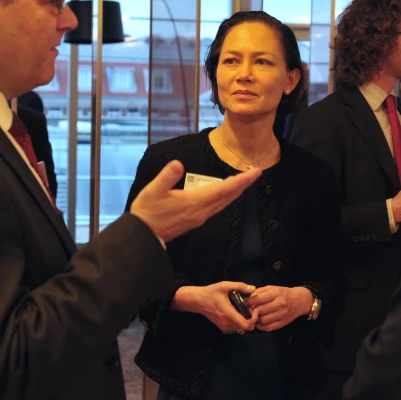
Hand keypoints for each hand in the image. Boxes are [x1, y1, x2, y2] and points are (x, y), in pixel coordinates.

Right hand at [131, 160, 261, 242]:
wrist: (144, 236)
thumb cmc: (147, 212)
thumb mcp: (153, 191)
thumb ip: (166, 176)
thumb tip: (178, 164)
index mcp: (194, 202)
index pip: (223, 189)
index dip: (241, 180)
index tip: (254, 173)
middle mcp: (202, 211)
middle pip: (228, 196)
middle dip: (243, 184)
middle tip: (256, 172)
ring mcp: (200, 217)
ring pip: (224, 202)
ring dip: (236, 191)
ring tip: (244, 180)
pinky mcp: (196, 220)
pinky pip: (218, 206)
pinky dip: (226, 197)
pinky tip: (225, 192)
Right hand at [172, 282, 258, 333]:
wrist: (197, 301)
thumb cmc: (211, 292)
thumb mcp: (224, 285)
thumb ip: (239, 286)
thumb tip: (253, 288)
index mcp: (228, 313)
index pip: (246, 324)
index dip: (254, 318)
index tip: (255, 308)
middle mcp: (227, 323)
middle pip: (246, 328)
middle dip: (252, 319)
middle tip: (251, 308)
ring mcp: (224, 326)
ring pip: (241, 329)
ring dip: (247, 321)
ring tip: (245, 310)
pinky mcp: (222, 327)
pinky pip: (236, 328)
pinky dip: (240, 322)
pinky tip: (239, 313)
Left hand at [245, 286, 312, 331]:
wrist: (300, 300)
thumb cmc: (284, 293)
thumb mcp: (272, 288)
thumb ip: (260, 292)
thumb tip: (248, 299)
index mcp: (275, 293)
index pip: (258, 299)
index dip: (248, 302)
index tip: (243, 303)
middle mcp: (279, 304)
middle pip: (259, 310)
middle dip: (251, 311)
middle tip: (247, 311)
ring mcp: (281, 314)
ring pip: (263, 320)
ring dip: (255, 320)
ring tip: (253, 317)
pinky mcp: (283, 323)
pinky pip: (268, 328)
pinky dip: (261, 327)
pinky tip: (258, 323)